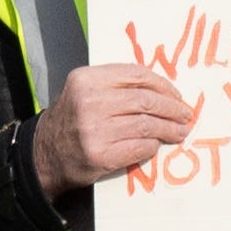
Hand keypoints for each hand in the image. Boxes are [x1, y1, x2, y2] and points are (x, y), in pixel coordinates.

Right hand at [32, 65, 199, 191]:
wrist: (45, 154)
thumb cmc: (72, 119)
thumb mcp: (85, 90)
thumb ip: (116, 84)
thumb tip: (162, 89)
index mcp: (87, 79)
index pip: (136, 75)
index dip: (162, 84)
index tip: (176, 95)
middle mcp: (89, 102)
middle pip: (145, 100)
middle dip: (172, 108)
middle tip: (185, 114)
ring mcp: (94, 130)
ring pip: (146, 125)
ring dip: (169, 129)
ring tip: (180, 131)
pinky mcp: (100, 155)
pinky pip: (139, 147)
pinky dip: (153, 146)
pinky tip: (157, 144)